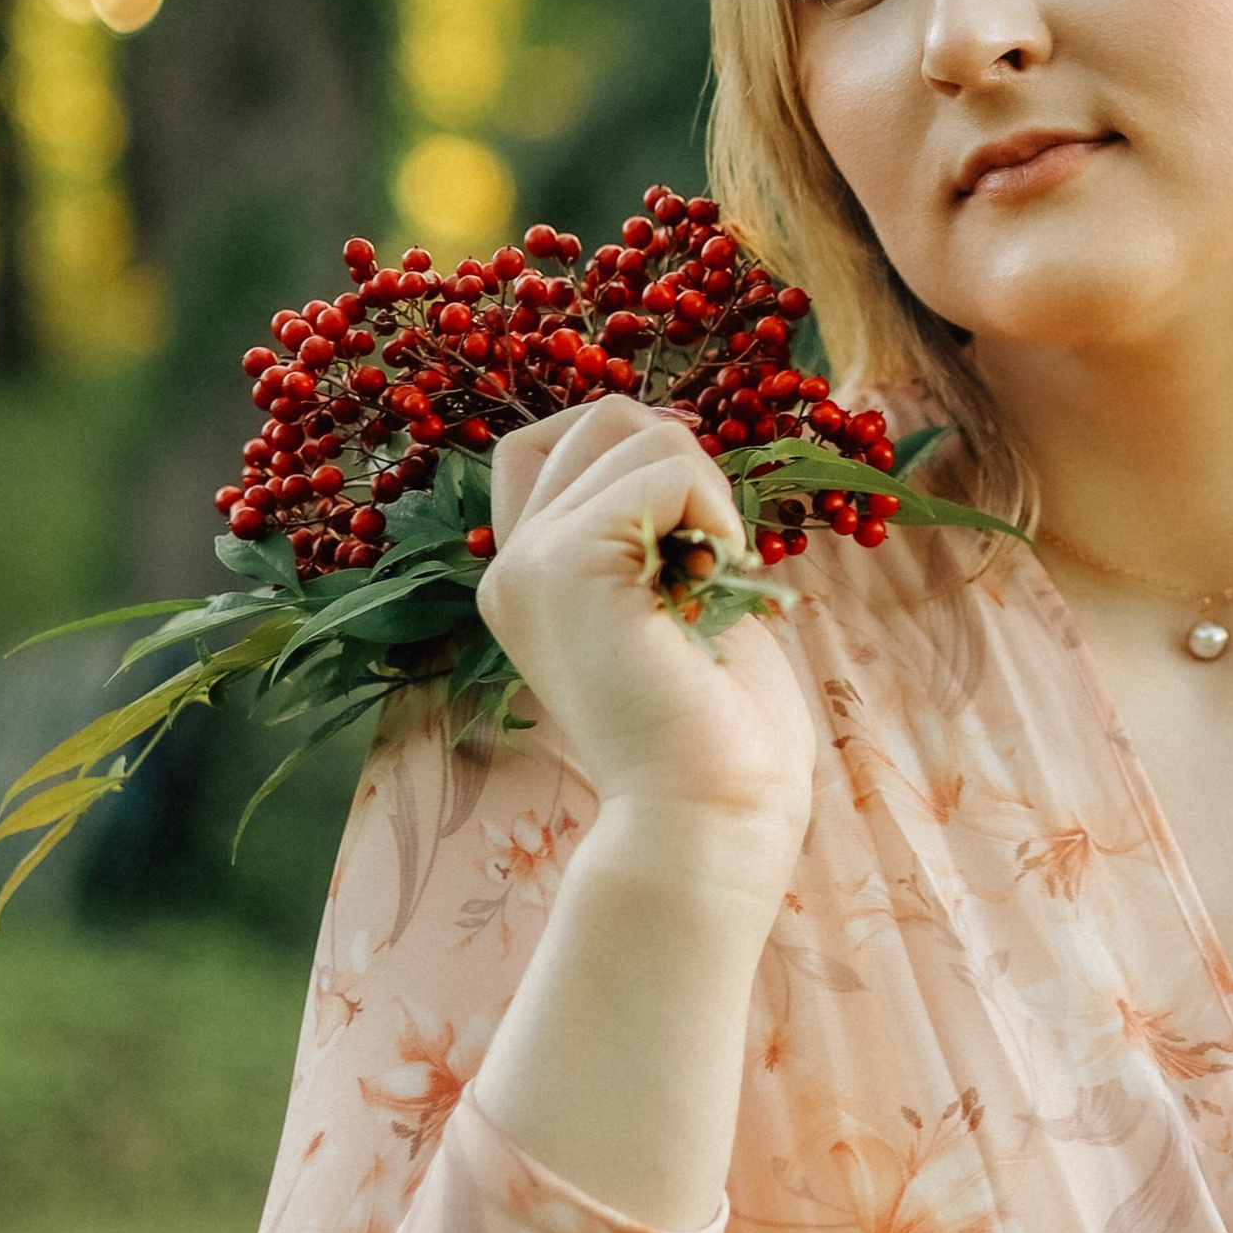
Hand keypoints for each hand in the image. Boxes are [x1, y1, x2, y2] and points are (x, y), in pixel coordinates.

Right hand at [480, 403, 814, 823]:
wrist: (710, 814)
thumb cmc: (719, 723)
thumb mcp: (676, 593)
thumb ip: (651, 521)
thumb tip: (670, 435)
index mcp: (532, 576)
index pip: (545, 442)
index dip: (631, 449)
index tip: (689, 518)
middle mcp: (513, 565)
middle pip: (595, 419)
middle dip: (680, 466)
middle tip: (706, 562)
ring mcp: (530, 562)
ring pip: (634, 431)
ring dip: (705, 495)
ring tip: (706, 584)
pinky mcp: (564, 565)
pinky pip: (663, 468)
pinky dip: (714, 514)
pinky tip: (714, 585)